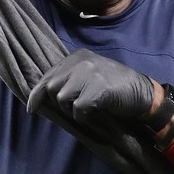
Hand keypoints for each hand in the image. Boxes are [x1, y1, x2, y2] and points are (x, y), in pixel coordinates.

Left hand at [27, 49, 154, 124]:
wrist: (141, 92)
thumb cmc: (113, 86)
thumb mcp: (89, 74)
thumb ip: (69, 78)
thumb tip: (44, 94)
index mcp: (76, 56)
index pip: (48, 76)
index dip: (37, 94)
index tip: (32, 109)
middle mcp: (80, 61)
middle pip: (51, 87)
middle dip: (58, 103)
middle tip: (73, 109)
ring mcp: (89, 73)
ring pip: (62, 98)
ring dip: (72, 110)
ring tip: (87, 109)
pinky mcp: (98, 88)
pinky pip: (78, 108)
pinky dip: (83, 116)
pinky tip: (95, 113)